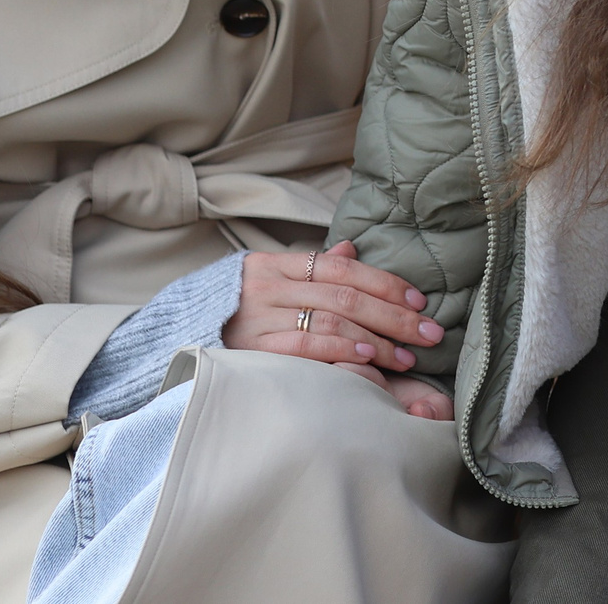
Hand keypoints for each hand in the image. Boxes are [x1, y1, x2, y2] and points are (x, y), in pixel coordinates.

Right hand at [221, 241, 453, 419]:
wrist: (177, 338)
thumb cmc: (236, 311)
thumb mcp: (271, 281)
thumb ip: (313, 268)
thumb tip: (353, 248)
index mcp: (276, 265)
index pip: (342, 267)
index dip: (385, 283)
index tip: (419, 301)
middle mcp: (268, 286)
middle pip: (345, 295)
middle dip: (394, 315)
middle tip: (430, 332)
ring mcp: (258, 319)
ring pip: (331, 320)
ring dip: (376, 340)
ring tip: (407, 355)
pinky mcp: (251, 352)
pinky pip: (305, 348)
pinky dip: (341, 351)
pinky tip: (368, 360)